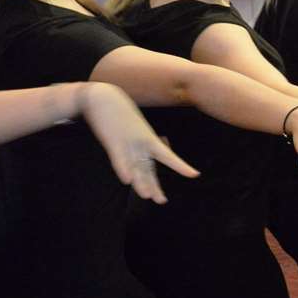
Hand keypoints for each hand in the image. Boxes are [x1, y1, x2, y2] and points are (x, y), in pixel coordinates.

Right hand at [78, 82, 197, 202]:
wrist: (103, 96)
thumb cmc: (120, 114)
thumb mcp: (134, 128)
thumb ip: (138, 145)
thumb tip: (140, 156)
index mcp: (149, 140)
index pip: (167, 157)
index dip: (180, 166)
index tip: (194, 174)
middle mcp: (141, 143)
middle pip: (149, 169)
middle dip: (154, 186)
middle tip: (161, 201)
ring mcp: (128, 142)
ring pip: (136, 167)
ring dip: (141, 182)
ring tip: (148, 196)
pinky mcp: (113, 142)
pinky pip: (119, 159)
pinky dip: (123, 169)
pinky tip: (127, 181)